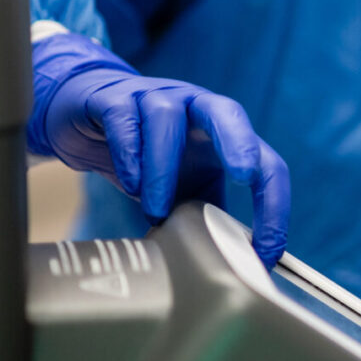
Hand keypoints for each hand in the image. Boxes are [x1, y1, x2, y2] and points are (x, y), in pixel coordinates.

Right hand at [27, 30, 290, 265]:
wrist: (87, 117)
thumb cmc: (145, 150)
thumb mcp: (183, 184)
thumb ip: (207, 211)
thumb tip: (230, 262)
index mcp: (222, 132)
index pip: (262, 161)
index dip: (273, 203)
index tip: (267, 251)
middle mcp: (194, 108)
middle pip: (228, 112)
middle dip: (240, 142)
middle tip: (244, 176)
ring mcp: (154, 98)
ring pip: (168, 117)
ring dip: (164, 167)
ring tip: (156, 208)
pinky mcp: (113, 101)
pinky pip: (124, 118)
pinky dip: (129, 152)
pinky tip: (130, 182)